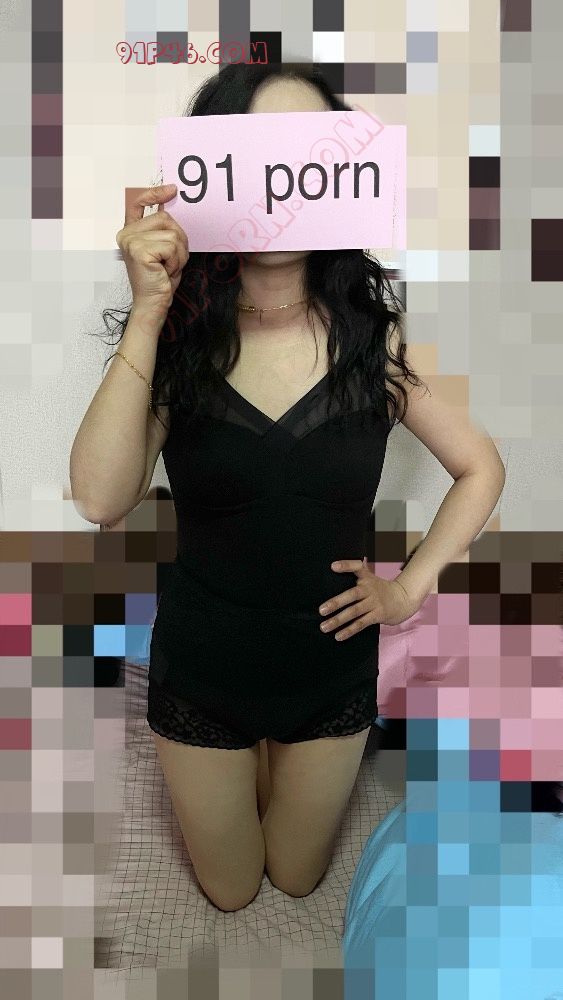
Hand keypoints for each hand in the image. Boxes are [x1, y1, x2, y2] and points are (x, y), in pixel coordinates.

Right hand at [116, 183, 189, 328]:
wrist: (153, 304)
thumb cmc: (160, 280)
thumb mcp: (164, 250)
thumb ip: (164, 230)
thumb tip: (172, 207)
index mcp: (131, 232)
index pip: (139, 203)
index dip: (155, 194)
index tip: (172, 190)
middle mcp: (127, 234)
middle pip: (165, 218)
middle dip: (178, 239)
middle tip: (171, 260)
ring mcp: (131, 241)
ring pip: (172, 233)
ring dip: (179, 253)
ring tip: (167, 267)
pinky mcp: (139, 250)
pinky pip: (172, 245)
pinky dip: (176, 260)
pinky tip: (165, 271)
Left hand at [318, 557, 420, 639]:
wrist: (403, 599)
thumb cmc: (379, 589)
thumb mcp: (369, 577)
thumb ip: (354, 572)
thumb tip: (333, 567)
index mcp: (367, 578)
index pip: (357, 567)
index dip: (346, 565)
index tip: (333, 566)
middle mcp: (369, 589)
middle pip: (352, 594)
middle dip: (336, 602)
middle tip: (321, 610)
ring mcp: (374, 603)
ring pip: (354, 612)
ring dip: (338, 620)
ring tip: (324, 627)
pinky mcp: (378, 615)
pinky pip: (361, 624)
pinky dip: (349, 630)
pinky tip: (338, 636)